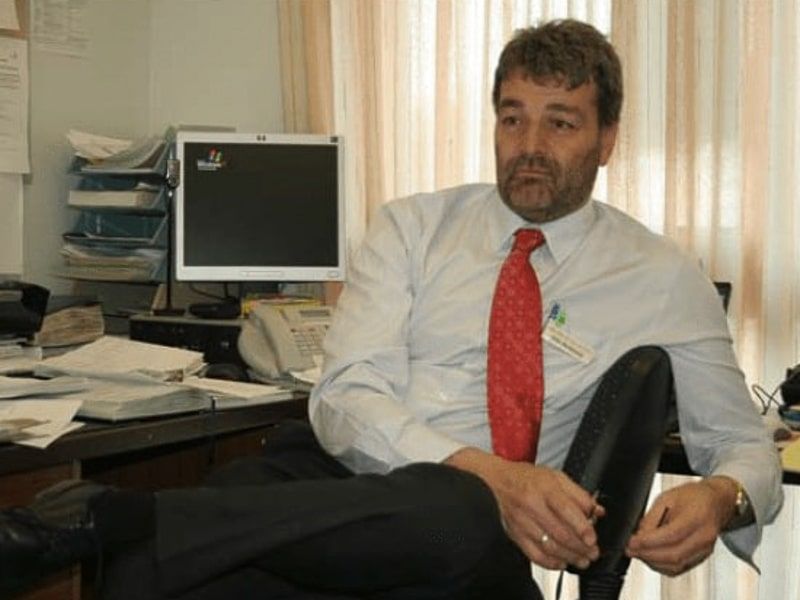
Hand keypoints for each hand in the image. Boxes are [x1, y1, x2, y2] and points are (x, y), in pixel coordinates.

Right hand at [445, 448, 602, 569]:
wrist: (495, 480)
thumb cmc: (525, 478)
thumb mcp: (555, 476)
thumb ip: (578, 494)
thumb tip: (596, 511)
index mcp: (544, 488)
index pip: (566, 510)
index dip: (582, 527)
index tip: (592, 538)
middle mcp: (532, 505)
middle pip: (560, 532)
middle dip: (580, 547)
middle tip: (592, 553)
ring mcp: (522, 521)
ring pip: (549, 546)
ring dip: (569, 557)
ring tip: (582, 560)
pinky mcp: (515, 534)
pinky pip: (534, 554)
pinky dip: (550, 562)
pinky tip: (561, 562)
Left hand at [625, 476, 737, 575]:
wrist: (715, 502)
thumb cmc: (693, 496)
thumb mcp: (667, 497)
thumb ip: (652, 517)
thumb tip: (638, 535)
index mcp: (697, 517)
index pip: (670, 535)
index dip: (647, 542)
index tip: (630, 542)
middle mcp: (704, 536)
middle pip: (673, 555)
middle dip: (647, 555)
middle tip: (630, 549)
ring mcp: (705, 550)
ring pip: (676, 565)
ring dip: (653, 562)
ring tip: (638, 553)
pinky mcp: (702, 557)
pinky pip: (680, 568)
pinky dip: (662, 566)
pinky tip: (651, 557)